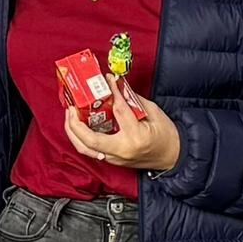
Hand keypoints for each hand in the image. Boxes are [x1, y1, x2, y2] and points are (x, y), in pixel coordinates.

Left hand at [65, 84, 182, 173]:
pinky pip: (91, 151)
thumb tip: (115, 86)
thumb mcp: (153, 112)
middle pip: (90, 139)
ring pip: (86, 149)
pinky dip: (81, 139)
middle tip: (70, 107)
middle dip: (75, 123)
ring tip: (69, 116)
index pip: (118, 111)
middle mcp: (122, 150)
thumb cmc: (166, 135)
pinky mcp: (113, 161)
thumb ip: (132, 99)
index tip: (106, 80)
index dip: (111, 92)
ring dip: (73, 133)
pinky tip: (78, 126)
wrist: (173, 156)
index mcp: (135, 137)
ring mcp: (116, 158)